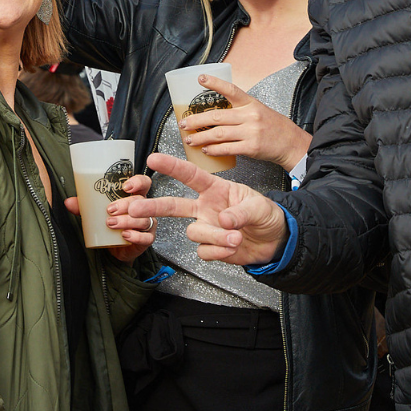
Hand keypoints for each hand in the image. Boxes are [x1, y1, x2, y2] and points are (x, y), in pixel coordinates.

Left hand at [67, 175, 154, 261]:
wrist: (116, 247)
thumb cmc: (110, 223)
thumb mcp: (97, 212)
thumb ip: (84, 206)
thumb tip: (68, 202)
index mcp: (134, 196)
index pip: (144, 183)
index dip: (138, 182)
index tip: (126, 186)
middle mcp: (144, 208)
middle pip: (141, 201)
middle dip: (125, 204)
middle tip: (109, 209)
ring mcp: (147, 223)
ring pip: (142, 219)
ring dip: (126, 221)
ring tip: (111, 223)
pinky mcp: (147, 239)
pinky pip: (146, 237)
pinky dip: (135, 236)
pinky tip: (125, 235)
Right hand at [127, 154, 288, 265]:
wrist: (275, 242)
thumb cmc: (265, 215)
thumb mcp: (258, 206)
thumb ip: (240, 212)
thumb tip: (223, 221)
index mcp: (215, 189)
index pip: (190, 175)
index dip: (171, 166)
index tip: (153, 159)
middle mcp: (205, 208)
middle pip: (173, 205)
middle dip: (153, 206)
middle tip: (135, 207)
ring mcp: (206, 227)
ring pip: (194, 233)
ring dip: (214, 237)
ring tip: (235, 238)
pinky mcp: (210, 247)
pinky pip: (204, 251)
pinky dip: (220, 251)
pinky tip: (232, 247)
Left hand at [179, 73, 310, 172]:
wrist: (290, 142)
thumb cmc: (272, 125)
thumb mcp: (257, 109)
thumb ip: (238, 108)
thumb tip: (213, 111)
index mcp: (250, 103)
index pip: (231, 90)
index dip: (215, 83)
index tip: (200, 78)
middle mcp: (250, 116)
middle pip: (217, 117)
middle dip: (196, 120)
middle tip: (183, 123)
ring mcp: (250, 132)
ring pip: (219, 134)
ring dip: (201, 138)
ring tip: (190, 139)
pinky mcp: (251, 147)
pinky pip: (227, 149)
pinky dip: (214, 150)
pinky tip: (206, 150)